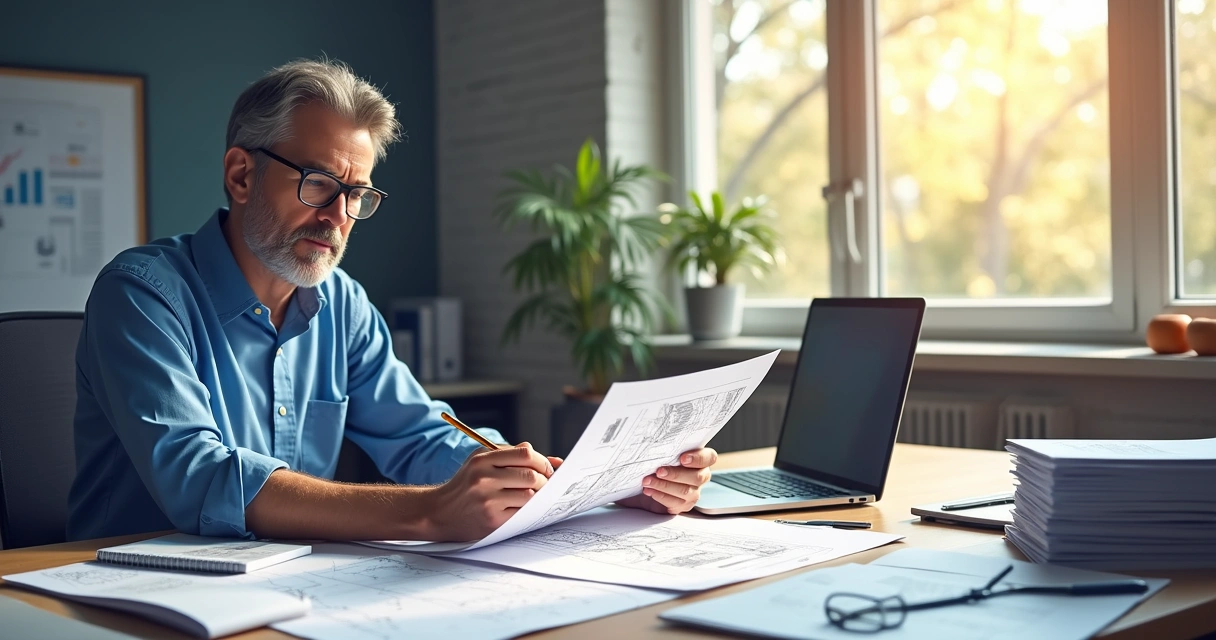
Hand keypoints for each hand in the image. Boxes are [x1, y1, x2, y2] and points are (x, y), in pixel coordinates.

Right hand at [425, 442, 553, 540]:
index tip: (547, 469)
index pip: (525, 454)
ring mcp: (487, 500)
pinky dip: (529, 511)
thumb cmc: (466, 485)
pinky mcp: (491, 520)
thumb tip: (555, 461)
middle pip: (530, 475)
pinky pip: (522, 513)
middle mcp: (484, 478)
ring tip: (537, 497)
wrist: (439, 512)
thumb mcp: (482, 462)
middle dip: (545, 481)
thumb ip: (514, 456)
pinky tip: (526, 509)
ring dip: (539, 497)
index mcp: (483, 459)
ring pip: (529, 496)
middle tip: (547, 485)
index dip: (542, 462)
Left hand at [617, 448, 717, 514]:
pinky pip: (674, 503)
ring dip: (664, 485)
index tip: (682, 458)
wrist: (645, 482)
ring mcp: (693, 493)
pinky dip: (660, 496)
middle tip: (659, 471)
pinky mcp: (683, 505)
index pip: (709, 457)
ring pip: (685, 491)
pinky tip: (649, 490)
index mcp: (700, 460)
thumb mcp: (662, 453)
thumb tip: (655, 438)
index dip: (697, 458)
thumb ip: (666, 448)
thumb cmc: (656, 463)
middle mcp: (700, 476)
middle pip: (697, 477)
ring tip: (647, 481)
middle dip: (676, 474)